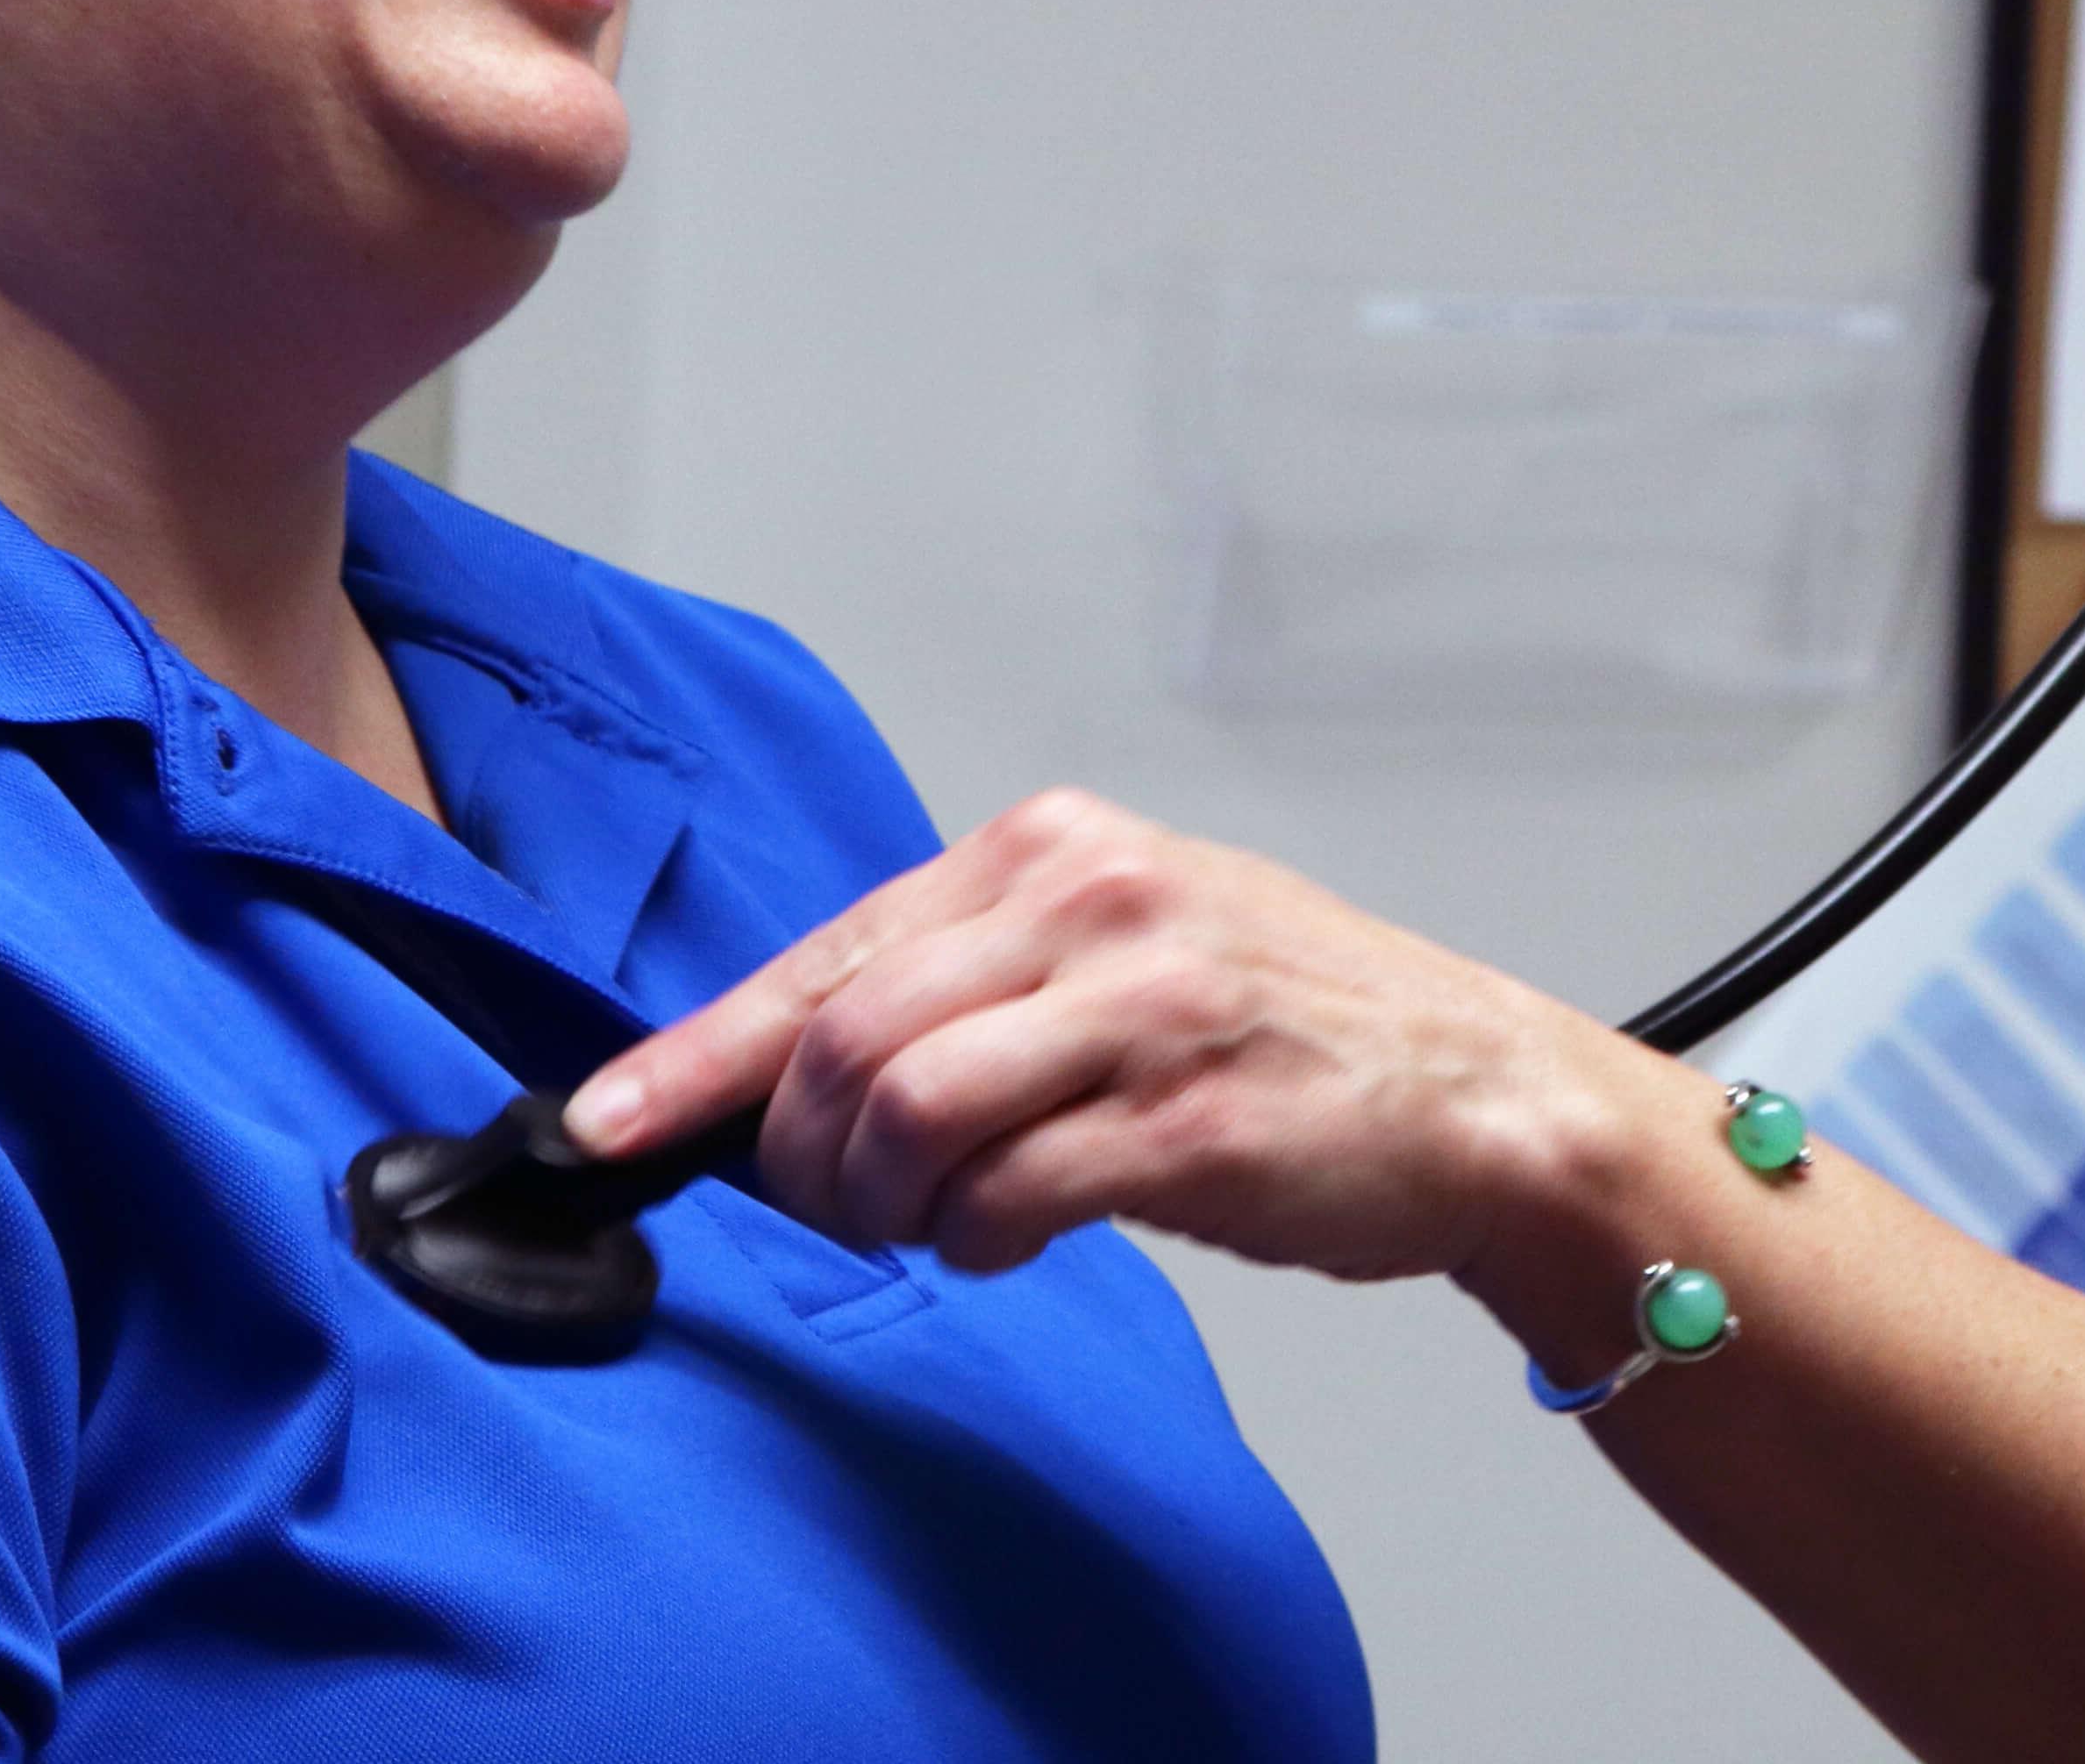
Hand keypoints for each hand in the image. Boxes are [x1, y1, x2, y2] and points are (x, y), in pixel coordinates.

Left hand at [565, 789, 1660, 1289]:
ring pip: (907, 1112)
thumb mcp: (1125, 940)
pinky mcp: (1189, 1118)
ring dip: (881, 1203)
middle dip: (800, 1157)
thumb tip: (798, 1069)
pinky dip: (979, 1236)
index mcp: (1056, 848)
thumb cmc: (1290, 1028)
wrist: (1481, 1095)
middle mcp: (1094, 902)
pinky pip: (1010, 1193)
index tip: (603, 1125)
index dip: (694, 1054)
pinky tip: (1013, 1235)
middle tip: (834, 1213)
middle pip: (845, 1040)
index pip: (828, 952)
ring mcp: (1145, 1006)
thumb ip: (976, 977)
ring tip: (927, 1225)